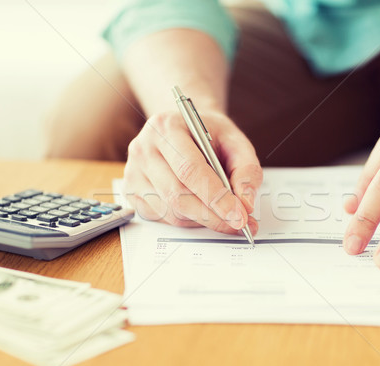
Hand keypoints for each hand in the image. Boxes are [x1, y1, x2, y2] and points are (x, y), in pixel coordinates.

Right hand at [123, 110, 262, 234]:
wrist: (185, 129)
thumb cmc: (209, 135)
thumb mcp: (235, 142)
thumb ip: (247, 170)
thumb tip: (245, 204)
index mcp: (167, 127)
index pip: (190, 169)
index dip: (216, 197)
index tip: (239, 216)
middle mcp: (143, 148)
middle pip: (176, 194)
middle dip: (212, 216)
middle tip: (239, 224)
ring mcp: (133, 171)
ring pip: (170, 211)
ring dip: (202, 220)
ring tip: (223, 215)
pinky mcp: (132, 192)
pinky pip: (162, 218)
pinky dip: (187, 221)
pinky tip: (201, 210)